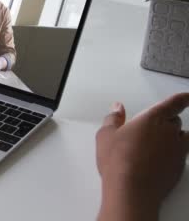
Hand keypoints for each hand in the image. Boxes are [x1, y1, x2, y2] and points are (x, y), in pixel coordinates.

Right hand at [96, 94, 188, 220]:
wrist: (132, 190)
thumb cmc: (117, 160)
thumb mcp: (105, 135)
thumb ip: (113, 118)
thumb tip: (117, 108)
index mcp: (153, 118)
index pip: (175, 103)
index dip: (183, 99)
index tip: (187, 97)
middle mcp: (170, 132)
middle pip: (176, 121)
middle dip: (167, 121)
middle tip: (151, 128)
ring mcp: (178, 151)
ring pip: (182, 138)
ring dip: (174, 137)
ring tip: (158, 144)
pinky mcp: (180, 168)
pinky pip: (181, 155)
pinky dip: (173, 154)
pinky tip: (158, 160)